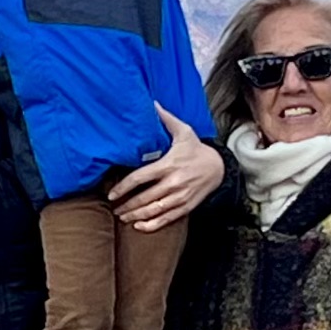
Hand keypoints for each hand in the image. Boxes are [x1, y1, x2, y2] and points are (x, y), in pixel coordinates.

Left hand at [114, 107, 222, 230]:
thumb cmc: (197, 149)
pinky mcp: (186, 206)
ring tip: (123, 217)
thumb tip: (152, 103)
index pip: (140, 178)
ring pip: (154, 210)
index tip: (111, 194)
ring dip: (136, 216)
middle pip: (144, 198)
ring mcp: (180, 196)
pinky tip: (139, 226)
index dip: (123, 187)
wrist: (219, 167)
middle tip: (114, 208)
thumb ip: (165, 119)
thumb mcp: (184, 131)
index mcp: (168, 165)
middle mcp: (173, 183)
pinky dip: (152, 224)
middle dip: (127, 205)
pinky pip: (167, 218)